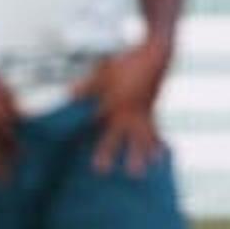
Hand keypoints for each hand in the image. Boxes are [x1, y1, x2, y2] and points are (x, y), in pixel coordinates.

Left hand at [72, 41, 171, 175]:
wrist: (156, 54)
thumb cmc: (128, 63)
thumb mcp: (103, 73)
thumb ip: (87, 87)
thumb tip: (69, 95)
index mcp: (119, 107)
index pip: (108, 130)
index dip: (103, 148)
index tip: (99, 167)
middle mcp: (133, 114)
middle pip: (132, 138)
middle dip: (133, 156)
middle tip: (133, 174)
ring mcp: (144, 113)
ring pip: (146, 137)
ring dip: (147, 153)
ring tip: (151, 167)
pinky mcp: (152, 110)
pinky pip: (155, 130)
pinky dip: (157, 143)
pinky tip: (160, 155)